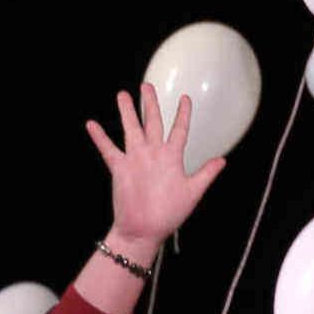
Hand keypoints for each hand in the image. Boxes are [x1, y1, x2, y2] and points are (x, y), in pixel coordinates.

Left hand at [88, 83, 228, 258]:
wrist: (142, 228)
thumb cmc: (169, 212)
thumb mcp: (194, 192)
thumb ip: (207, 173)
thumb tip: (222, 160)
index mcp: (172, 156)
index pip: (180, 129)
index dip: (183, 113)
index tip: (185, 99)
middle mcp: (152, 152)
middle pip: (152, 121)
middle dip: (150, 102)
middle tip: (146, 86)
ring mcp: (134, 158)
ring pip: (130, 128)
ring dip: (126, 110)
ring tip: (122, 95)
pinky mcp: (118, 167)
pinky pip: (107, 148)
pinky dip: (99, 137)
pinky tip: (91, 125)